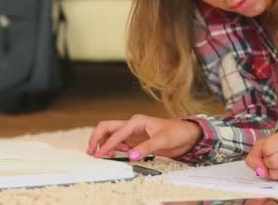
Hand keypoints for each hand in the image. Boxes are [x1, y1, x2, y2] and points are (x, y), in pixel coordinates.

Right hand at [86, 114, 201, 160]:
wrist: (186, 135)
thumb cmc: (176, 132)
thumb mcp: (162, 140)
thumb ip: (146, 148)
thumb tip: (131, 156)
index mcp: (137, 121)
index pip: (117, 133)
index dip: (107, 144)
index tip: (100, 155)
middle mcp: (132, 125)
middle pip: (108, 127)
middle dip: (97, 138)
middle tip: (90, 151)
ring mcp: (133, 133)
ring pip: (111, 135)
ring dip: (103, 143)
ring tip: (100, 156)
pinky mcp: (135, 140)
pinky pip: (119, 143)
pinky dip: (112, 148)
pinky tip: (113, 155)